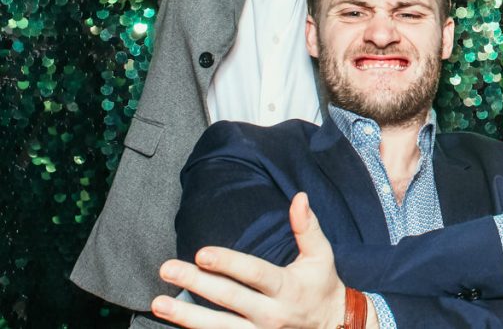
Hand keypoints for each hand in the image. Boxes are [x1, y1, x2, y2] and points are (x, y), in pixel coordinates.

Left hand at [151, 193, 378, 328]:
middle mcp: (271, 314)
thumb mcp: (321, 255)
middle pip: (229, 299)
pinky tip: (175, 323)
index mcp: (287, 288)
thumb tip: (299, 197)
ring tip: (159, 302)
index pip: (254, 274)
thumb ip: (307, 227)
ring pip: (219, 327)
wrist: (333, 326)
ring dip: (186, 315)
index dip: (228, 264)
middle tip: (168, 269)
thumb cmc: (322, 285)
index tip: (202, 254)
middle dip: (196, 284)